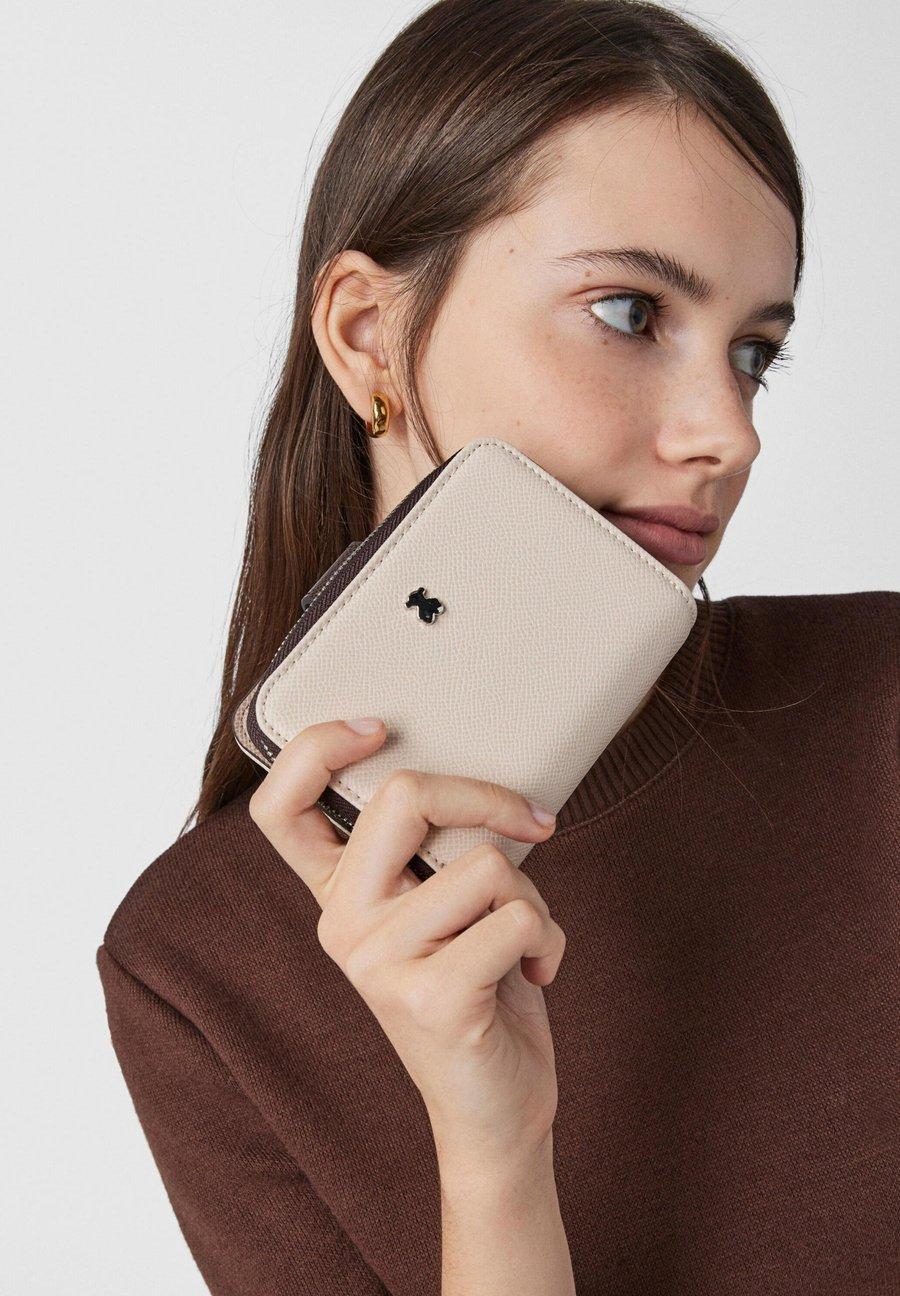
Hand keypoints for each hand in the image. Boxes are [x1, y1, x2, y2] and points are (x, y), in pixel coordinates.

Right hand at [247, 717, 566, 1165]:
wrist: (495, 1110)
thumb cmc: (480, 989)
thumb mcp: (440, 911)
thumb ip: (433, 852)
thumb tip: (482, 783)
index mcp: (337, 896)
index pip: (280, 806)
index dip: (318, 747)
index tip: (379, 729)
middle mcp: (341, 925)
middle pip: (403, 798)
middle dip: (486, 797)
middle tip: (531, 822)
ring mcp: (378, 963)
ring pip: (485, 864)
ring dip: (532, 898)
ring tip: (523, 941)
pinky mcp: (429, 998)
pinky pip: (517, 919)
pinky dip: (550, 939)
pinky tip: (536, 973)